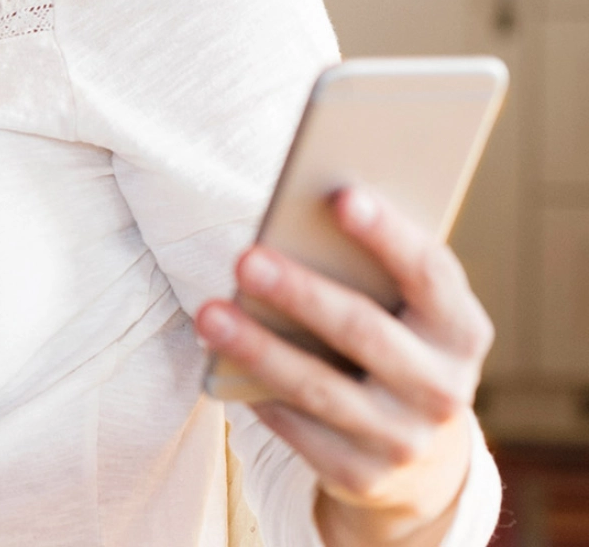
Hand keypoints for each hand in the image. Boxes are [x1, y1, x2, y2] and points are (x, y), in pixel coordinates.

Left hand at [197, 187, 493, 545]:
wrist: (420, 457)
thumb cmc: (394, 346)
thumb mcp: (403, 311)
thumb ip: (366, 269)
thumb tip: (294, 215)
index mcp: (462, 330)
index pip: (430, 274)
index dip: (389, 234)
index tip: (343, 194)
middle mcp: (445, 388)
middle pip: (365, 332)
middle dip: (301, 293)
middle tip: (245, 258)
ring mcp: (406, 438)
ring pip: (321, 388)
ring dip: (258, 348)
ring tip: (208, 313)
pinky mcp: (363, 475)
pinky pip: (299, 431)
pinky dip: (257, 394)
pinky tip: (220, 362)